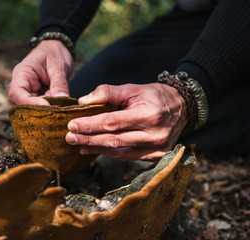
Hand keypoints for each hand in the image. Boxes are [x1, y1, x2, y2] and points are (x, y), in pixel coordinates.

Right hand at [8, 40, 73, 104]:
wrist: (58, 48)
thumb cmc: (55, 53)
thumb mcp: (59, 66)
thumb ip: (59, 84)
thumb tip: (62, 100)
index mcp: (22, 74)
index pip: (17, 93)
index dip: (30, 102)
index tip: (47, 105)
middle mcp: (22, 85)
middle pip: (22, 104)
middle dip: (39, 109)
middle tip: (57, 109)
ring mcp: (30, 92)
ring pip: (33, 108)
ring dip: (47, 109)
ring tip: (61, 105)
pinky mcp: (38, 97)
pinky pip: (42, 107)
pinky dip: (51, 108)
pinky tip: (61, 106)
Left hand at [65, 83, 187, 160]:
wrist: (181, 107)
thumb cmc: (154, 95)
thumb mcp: (133, 88)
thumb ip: (108, 92)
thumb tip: (83, 101)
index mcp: (149, 115)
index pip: (112, 123)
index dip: (90, 125)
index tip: (72, 125)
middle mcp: (154, 135)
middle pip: (113, 140)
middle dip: (88, 139)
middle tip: (70, 138)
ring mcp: (157, 149)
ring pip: (119, 152)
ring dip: (96, 149)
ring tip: (79, 145)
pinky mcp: (156, 156)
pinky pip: (128, 157)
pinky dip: (110, 153)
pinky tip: (96, 149)